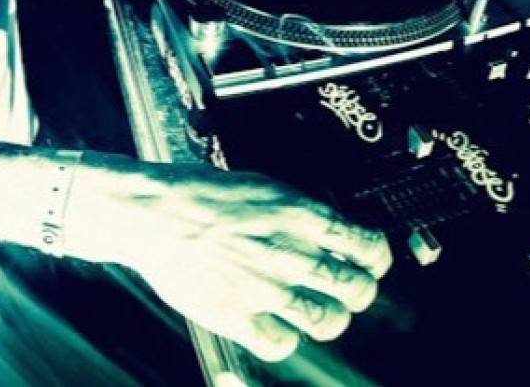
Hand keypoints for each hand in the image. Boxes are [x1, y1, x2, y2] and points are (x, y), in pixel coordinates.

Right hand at [71, 162, 391, 363]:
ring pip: (328, 321)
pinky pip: (282, 345)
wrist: (152, 212)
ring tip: (322, 311)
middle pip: (355, 289)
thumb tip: (329, 231)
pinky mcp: (238, 317)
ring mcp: (266, 289)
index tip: (373, 260)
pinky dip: (286, 338)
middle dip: (361, 291)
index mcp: (299, 214)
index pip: (365, 245)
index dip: (376, 257)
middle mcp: (290, 253)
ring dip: (331, 318)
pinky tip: (278, 325)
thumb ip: (298, 212)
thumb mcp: (261, 185)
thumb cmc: (199, 192)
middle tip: (352, 289)